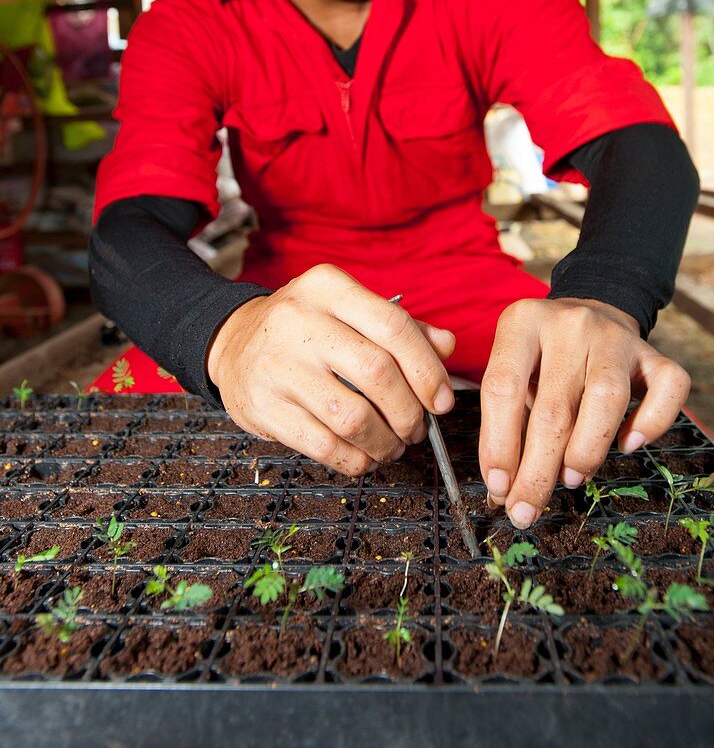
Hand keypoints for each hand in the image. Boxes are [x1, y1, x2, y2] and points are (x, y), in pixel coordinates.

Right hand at [207, 264, 455, 475]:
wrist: (232, 341)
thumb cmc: (305, 328)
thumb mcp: (348, 310)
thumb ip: (400, 327)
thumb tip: (447, 346)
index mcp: (327, 287)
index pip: (393, 325)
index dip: (427, 369)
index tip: (441, 400)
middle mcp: (299, 320)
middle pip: (377, 372)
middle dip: (409, 411)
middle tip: (417, 428)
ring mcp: (276, 364)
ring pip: (353, 416)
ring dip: (385, 442)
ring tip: (393, 445)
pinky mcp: (262, 405)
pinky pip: (323, 445)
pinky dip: (355, 460)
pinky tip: (364, 457)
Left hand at [478, 297, 690, 529]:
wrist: (593, 312)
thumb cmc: (544, 358)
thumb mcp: (515, 371)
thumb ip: (505, 420)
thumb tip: (503, 489)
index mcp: (522, 322)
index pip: (502, 387)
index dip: (498, 443)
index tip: (498, 487)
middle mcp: (569, 323)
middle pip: (554, 406)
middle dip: (537, 470)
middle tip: (526, 510)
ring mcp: (614, 336)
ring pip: (608, 398)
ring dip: (586, 450)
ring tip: (571, 480)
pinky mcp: (653, 352)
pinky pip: (667, 388)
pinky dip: (651, 423)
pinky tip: (628, 444)